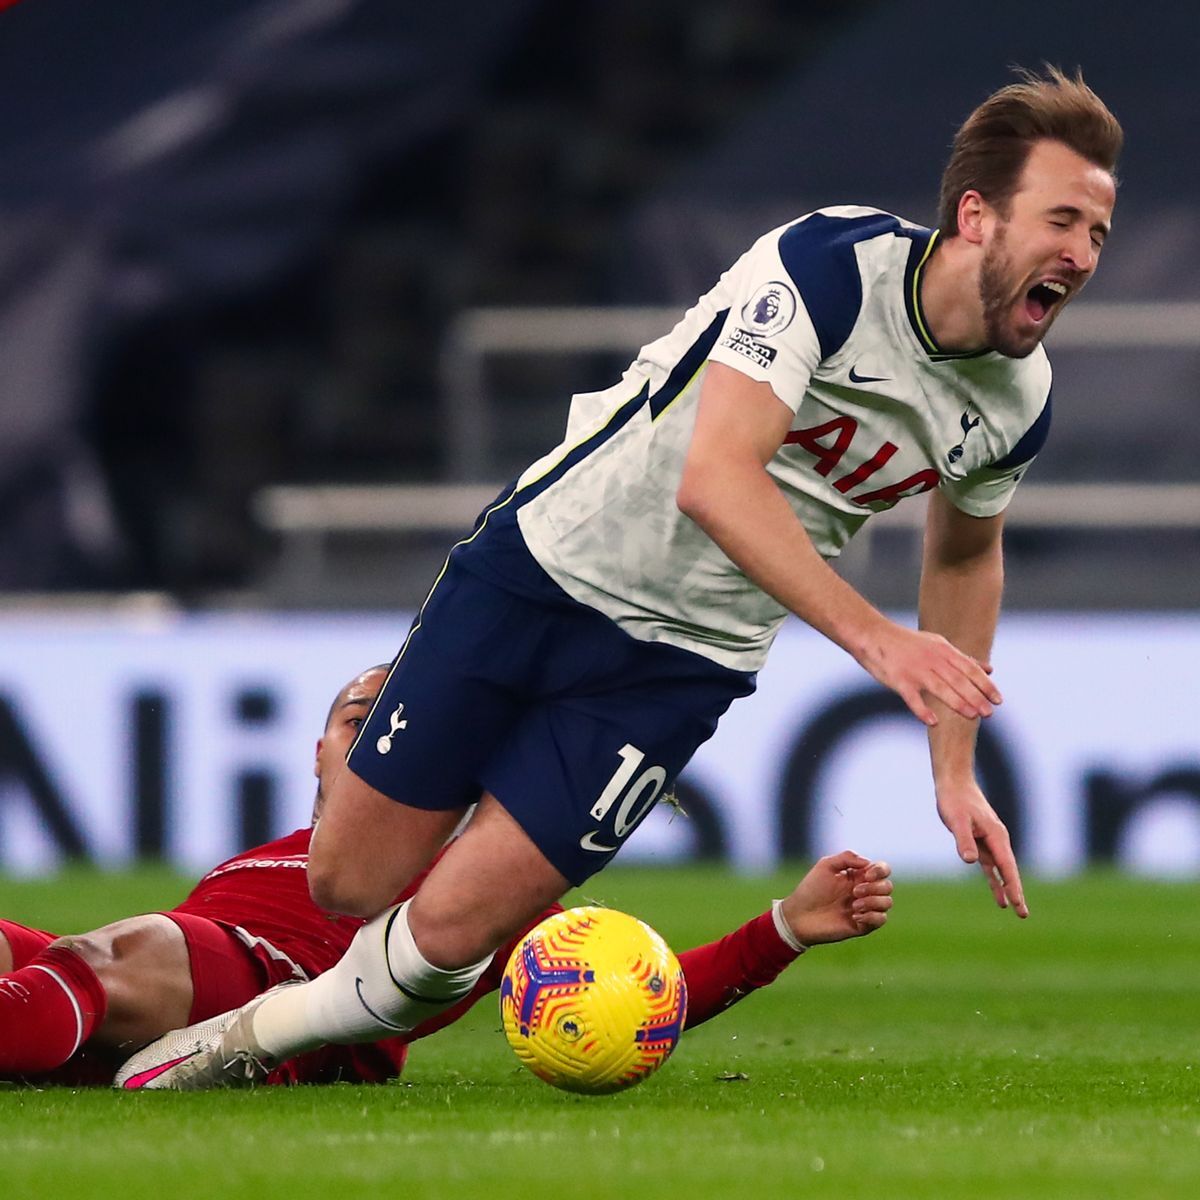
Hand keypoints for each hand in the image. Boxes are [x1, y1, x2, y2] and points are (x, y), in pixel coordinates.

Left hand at [778, 851, 892, 945]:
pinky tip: (855, 916)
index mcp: (858, 876)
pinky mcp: (863, 925)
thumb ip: (847, 857)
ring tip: (853, 906)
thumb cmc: (811, 889)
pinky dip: (872, 916)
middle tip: (854, 892)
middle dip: (874, 887)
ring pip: (887, 902)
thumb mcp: (826, 866)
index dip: (881, 870)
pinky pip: (881, 920)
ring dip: (873, 902)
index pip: (882, 869)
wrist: (799, 915)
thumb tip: (868, 863)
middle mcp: (864, 892)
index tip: (866, 874)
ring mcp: (865, 909)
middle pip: (887, 886)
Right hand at [857, 622, 1000, 726]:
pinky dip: (922, 710)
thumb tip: (990, 669)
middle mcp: (932, 659)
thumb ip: (963, 658)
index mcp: (943, 650)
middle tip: (989, 714)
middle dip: (976, 696)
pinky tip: (933, 721)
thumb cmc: (906, 642)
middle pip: (958, 680)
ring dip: (957, 702)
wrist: (872, 635)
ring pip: (940, 688)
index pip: (970, 669)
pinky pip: (912, 697)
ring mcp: (915, 670)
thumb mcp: (937, 644)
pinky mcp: (898, 680)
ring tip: (972, 716)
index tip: (999, 700)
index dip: (985, 685)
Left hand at [937, 781, 1027, 917]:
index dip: (1012, 885)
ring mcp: (990, 842)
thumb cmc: (955, 800)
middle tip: (1023, 914)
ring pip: (1001, 870)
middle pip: (1009, 871)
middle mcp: (997, 840)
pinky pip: (990, 866)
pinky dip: (994, 879)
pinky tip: (998, 894)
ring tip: (1014, 908)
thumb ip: (964, 840)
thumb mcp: (957, 820)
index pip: (1006, 866)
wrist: (954, 784)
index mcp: (996, 835)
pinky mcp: (980, 842)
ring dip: (1006, 888)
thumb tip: (971, 861)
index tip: (1017, 903)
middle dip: (1016, 892)